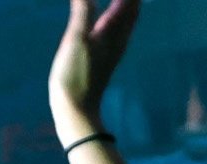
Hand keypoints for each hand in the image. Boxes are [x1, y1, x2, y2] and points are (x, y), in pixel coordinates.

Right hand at [50, 0, 141, 135]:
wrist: (76, 109)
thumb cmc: (75, 76)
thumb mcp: (77, 39)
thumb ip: (83, 11)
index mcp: (114, 31)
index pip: (129, 2)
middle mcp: (118, 39)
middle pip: (131, 9)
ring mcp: (112, 48)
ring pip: (126, 19)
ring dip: (125, 5)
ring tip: (124, 0)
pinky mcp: (104, 55)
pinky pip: (115, 28)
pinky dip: (115, 15)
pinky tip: (108, 17)